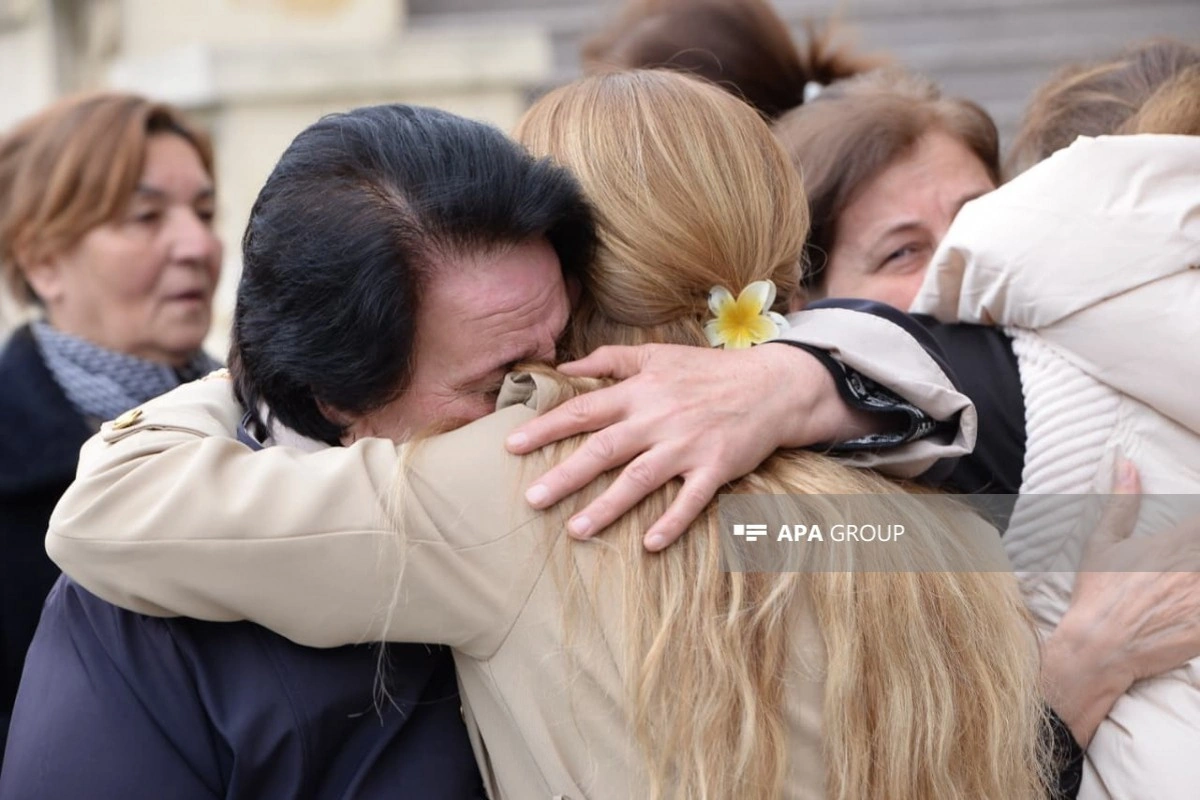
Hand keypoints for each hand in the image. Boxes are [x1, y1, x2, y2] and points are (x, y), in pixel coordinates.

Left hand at [505, 342, 872, 550]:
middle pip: (603, 449)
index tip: (511, 445)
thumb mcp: (658, 354)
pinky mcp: (716, 467)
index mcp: (640, 391)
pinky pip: (691, 500)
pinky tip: (648, 545)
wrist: (771, 386)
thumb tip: (564, 366)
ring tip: (575, 530)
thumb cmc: (708, 371)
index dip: (546, 427)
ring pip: (639, 479)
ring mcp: (687, 445)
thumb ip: (609, 360)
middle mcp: (658, 419)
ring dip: (606, 507)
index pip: (583, 410)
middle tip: (531, 499)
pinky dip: (671, 522)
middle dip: (565, 475)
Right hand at [1042, 460, 1199, 745]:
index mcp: (1179, 542)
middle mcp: (1196, 567)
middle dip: (1199, 551)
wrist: (1101, 647)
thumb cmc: (1099, 593)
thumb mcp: (1103, 542)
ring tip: (1191, 583)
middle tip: (1189, 561)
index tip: (1194, 531)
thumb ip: (1122, 502)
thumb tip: (1126, 463)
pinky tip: (1194, 603)